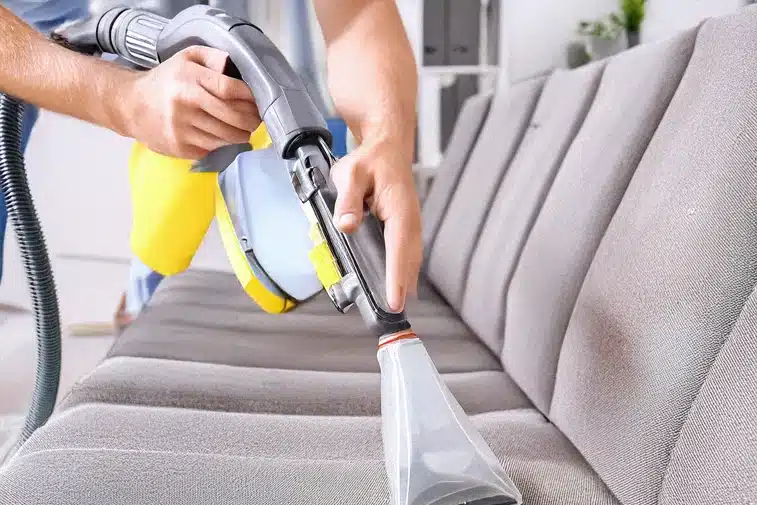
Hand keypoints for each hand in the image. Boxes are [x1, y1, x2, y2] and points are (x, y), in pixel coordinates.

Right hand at [120, 46, 259, 159]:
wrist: (130, 104)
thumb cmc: (166, 80)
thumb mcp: (186, 58)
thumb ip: (213, 57)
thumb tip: (234, 66)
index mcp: (189, 78)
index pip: (229, 89)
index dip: (249, 97)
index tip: (258, 101)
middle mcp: (185, 103)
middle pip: (232, 117)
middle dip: (251, 120)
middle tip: (256, 120)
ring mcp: (181, 128)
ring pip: (225, 137)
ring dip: (240, 135)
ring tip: (243, 129)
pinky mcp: (179, 147)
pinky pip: (212, 149)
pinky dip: (222, 144)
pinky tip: (222, 137)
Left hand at [330, 137, 421, 311]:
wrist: (387, 146)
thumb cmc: (370, 159)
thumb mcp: (351, 173)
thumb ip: (348, 199)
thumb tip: (346, 224)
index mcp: (399, 210)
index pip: (398, 250)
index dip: (397, 278)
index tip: (395, 300)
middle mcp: (410, 220)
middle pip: (409, 261)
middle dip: (403, 287)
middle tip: (394, 313)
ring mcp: (411, 224)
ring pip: (411, 258)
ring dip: (406, 281)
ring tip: (397, 305)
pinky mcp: (406, 225)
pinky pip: (408, 252)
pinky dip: (404, 270)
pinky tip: (399, 283)